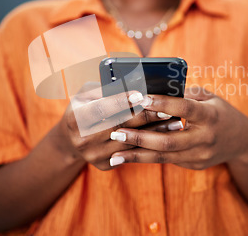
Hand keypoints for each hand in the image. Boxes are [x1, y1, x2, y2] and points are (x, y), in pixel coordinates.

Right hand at [57, 83, 184, 170]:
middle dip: (146, 117)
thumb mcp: (88, 94)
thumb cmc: (86, 106)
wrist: (73, 138)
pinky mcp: (105, 165)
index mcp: (75, 118)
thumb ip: (107, 89)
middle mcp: (82, 140)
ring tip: (175, 122)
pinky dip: (150, 144)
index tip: (142, 94)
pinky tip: (165, 135)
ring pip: (130, 142)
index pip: (101, 108)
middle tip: (167, 109)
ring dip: (155, 132)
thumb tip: (136, 82)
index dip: (121, 101)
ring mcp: (93, 155)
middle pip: (120, 127)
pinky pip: (132, 153)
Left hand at [108, 88, 247, 169]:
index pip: (184, 109)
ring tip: (114, 154)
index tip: (140, 99)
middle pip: (168, 141)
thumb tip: (155, 88)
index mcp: (211, 116)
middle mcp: (205, 138)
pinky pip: (167, 160)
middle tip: (116, 133)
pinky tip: (127, 157)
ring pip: (164, 156)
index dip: (163, 104)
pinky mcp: (194, 165)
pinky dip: (146, 158)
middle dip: (139, 138)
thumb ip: (186, 94)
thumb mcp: (209, 97)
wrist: (241, 142)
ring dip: (137, 155)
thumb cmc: (220, 112)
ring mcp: (200, 155)